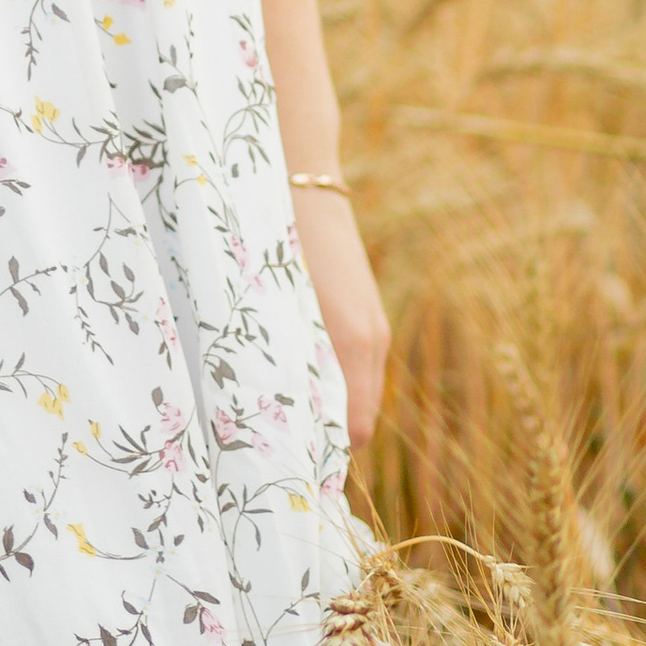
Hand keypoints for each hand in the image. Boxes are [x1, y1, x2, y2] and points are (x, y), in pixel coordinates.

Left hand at [293, 188, 389, 441]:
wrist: (303, 179)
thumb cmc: (277, 241)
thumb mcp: (272, 308)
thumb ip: (279, 362)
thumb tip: (276, 417)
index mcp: (352, 344)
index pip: (352, 431)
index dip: (321, 453)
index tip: (285, 465)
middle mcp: (372, 340)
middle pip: (357, 416)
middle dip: (322, 434)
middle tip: (274, 446)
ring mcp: (374, 324)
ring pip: (356, 390)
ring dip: (326, 405)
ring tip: (279, 413)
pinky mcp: (366, 311)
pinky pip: (356, 365)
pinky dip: (332, 379)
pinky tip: (294, 371)